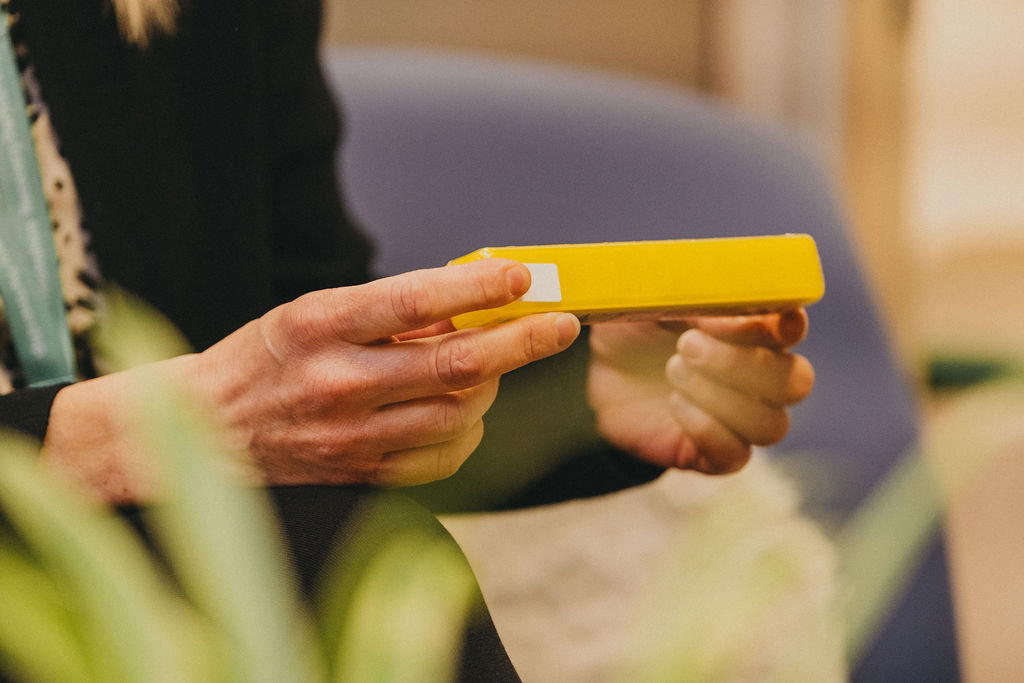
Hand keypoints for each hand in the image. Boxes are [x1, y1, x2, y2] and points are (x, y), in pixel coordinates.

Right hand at [191, 259, 580, 486]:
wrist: (206, 428)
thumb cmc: (268, 358)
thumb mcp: (315, 313)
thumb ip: (389, 311)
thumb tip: (471, 301)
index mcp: (320, 326)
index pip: (414, 301)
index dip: (478, 288)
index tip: (522, 277)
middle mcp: (337, 383)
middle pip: (455, 364)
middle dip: (521, 342)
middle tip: (559, 326)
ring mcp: (350, 437)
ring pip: (459, 413)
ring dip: (493, 385)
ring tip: (496, 364)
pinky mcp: (362, 474)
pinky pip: (442, 456)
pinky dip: (469, 430)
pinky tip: (465, 408)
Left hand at [588, 310, 813, 473]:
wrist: (601, 370)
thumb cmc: (639, 327)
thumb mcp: (664, 302)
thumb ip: (709, 306)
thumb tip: (751, 316)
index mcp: (758, 332)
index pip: (794, 331)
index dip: (791, 328)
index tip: (778, 322)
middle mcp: (761, 378)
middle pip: (795, 382)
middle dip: (743, 364)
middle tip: (687, 344)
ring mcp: (742, 421)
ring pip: (770, 425)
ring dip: (720, 398)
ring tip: (673, 370)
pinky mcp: (714, 455)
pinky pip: (735, 455)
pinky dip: (706, 430)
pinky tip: (674, 404)